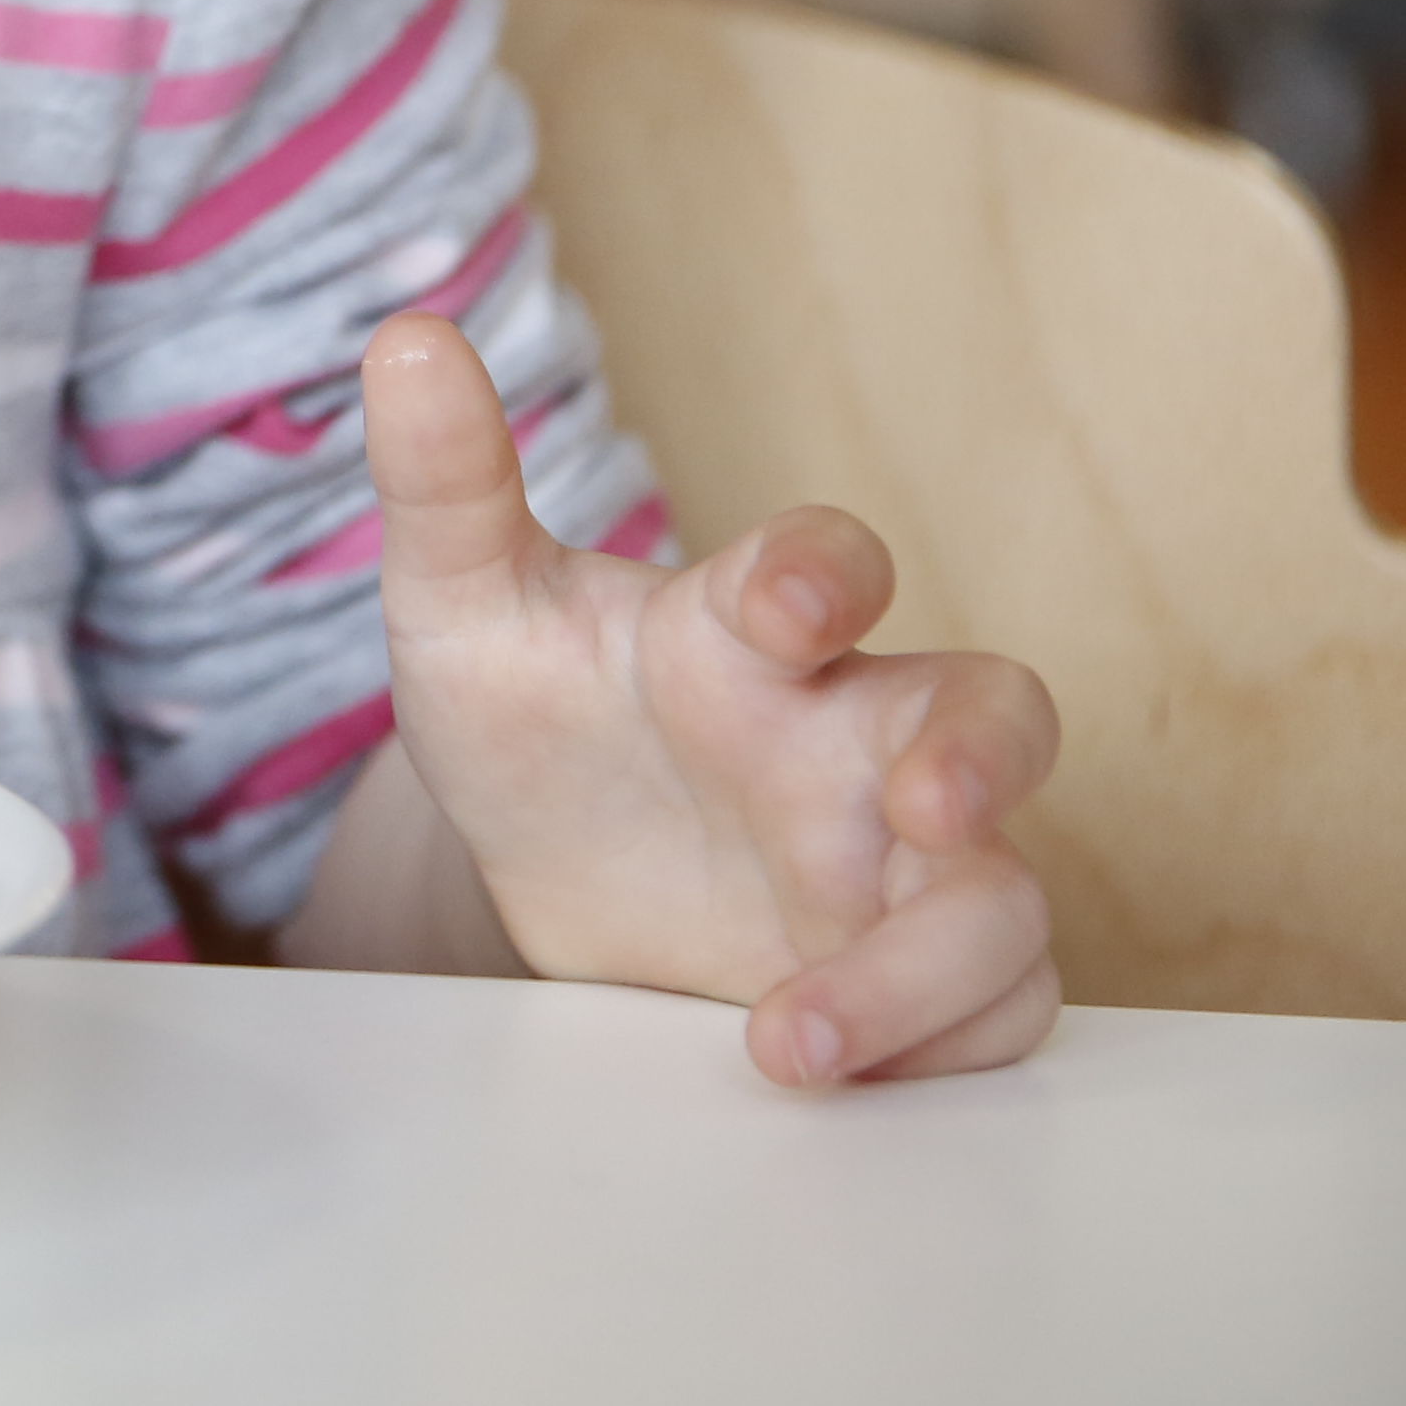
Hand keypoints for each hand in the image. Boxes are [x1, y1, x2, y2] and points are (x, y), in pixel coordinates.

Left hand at [355, 311, 1060, 1085]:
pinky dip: (937, 1045)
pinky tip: (826, 1068)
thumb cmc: (532, 716)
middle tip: (924, 803)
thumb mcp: (463, 610)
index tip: (784, 602)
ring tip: (790, 1038)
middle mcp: (850, 734)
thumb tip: (405, 338)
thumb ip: (443, 485)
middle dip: (980, 753)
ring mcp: (893, 861)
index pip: (831, 564)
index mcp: (750, 630)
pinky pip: (994, 1009)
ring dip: (924, 967)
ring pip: (1001, 892)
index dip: (825, 570)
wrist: (532, 870)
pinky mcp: (908, 971)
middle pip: (994, 712)